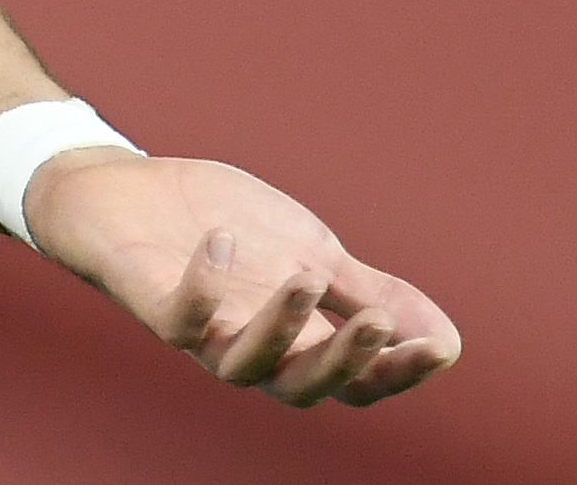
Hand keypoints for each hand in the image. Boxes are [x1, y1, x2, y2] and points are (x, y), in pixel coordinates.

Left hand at [27, 151, 460, 407]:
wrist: (126, 188)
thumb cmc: (224, 229)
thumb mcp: (311, 254)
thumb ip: (369, 295)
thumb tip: (450, 342)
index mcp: (297, 339)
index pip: (355, 382)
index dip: (398, 373)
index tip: (438, 346)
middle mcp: (248, 346)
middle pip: (305, 388)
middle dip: (346, 362)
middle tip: (378, 323)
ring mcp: (197, 329)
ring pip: (242, 365)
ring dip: (280, 326)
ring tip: (305, 274)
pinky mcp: (148, 301)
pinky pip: (175, 319)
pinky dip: (202, 286)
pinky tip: (222, 242)